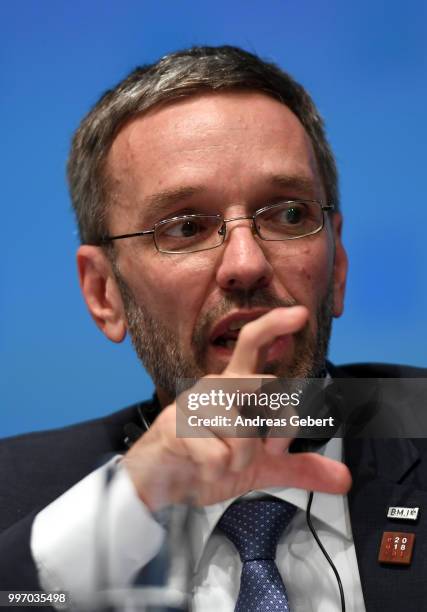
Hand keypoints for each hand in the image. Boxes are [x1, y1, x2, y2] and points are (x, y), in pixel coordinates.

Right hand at [123, 306, 350, 509]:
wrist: (163, 482)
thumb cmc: (208, 460)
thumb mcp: (261, 467)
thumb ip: (300, 467)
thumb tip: (345, 479)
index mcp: (236, 385)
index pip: (254, 343)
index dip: (276, 329)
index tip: (300, 318)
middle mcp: (216, 386)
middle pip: (260, 383)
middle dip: (277, 423)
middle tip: (268, 447)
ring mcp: (194, 404)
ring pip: (244, 436)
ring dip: (239, 460)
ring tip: (221, 460)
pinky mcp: (176, 426)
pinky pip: (219, 457)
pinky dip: (216, 472)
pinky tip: (202, 465)